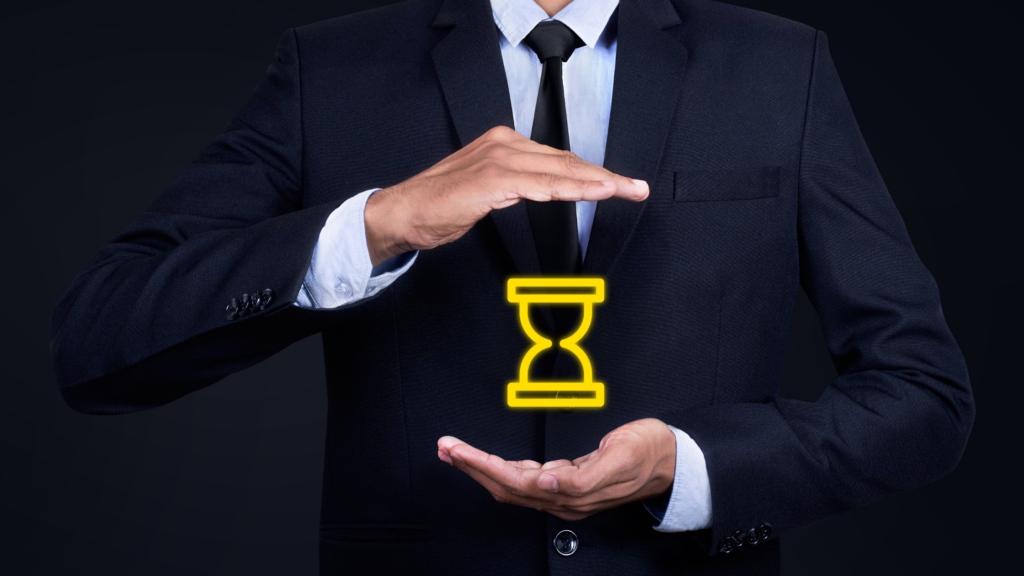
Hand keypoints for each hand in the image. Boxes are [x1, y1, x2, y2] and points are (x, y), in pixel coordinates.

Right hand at [364, 126, 648, 266]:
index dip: (592, 172)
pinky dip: (570, 189)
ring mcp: (499, 159)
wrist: (402, 213)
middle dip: (605, 177)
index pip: (559, 159)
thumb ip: (517, 187)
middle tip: (637, 188)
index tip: (619, 184)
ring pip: (560, 171)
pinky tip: (593, 193)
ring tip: (625, 190)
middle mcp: (504, 144)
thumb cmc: (439, 207)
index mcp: (504, 144)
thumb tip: (544, 191)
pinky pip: (540, 185)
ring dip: (597, 182)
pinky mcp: (492, 179)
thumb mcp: (488, 192)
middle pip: (566, 161)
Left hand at [437, 418, 675, 520]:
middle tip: (445, 447)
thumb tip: (547, 480)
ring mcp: (564, 492)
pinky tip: (485, 461)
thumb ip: (585, 474)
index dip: (483, 466)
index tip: (459, 451)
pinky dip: (497, 469)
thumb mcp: (622, 457)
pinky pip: (523, 480)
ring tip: (454, 451)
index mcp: (574, 492)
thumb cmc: (649, 452)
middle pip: (505, 486)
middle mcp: (564, 497)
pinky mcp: (566, 483)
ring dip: (479, 468)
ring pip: (510, 484)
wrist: (670, 459)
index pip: (515, 482)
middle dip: (471, 467)